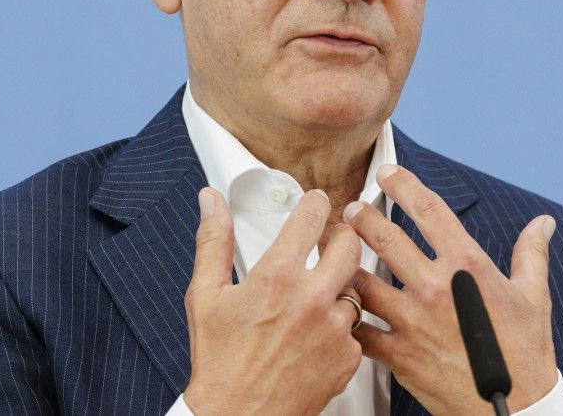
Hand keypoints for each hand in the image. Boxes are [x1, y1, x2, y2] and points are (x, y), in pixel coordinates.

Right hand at [183, 187, 363, 414]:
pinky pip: (355, 328)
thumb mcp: (206, 294)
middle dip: (342, 237)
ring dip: (342, 284)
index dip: (315, 203)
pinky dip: (341, 326)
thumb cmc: (219, 362)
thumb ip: (213, 241)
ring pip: (356, 287)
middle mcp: (312, 298)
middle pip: (350, 245)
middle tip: (332, 240)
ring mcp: (334, 328)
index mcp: (278, 275)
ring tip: (321, 293)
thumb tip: (211, 201)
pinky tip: (319, 333)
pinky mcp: (348, 357)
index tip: (316, 202)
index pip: (311, 218)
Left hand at [343, 165, 557, 414]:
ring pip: (362, 280)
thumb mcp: (534, 298)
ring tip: (337, 254)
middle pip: (384, 237)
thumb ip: (532, 255)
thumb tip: (543, 224)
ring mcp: (413, 321)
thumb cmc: (525, 355)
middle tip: (351, 211)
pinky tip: (343, 308)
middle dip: (361, 217)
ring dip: (345, 264)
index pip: (429, 210)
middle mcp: (436, 287)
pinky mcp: (399, 354)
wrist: (513, 410)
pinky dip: (348, 316)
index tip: (388, 174)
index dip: (403, 185)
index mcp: (467, 266)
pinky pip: (360, 329)